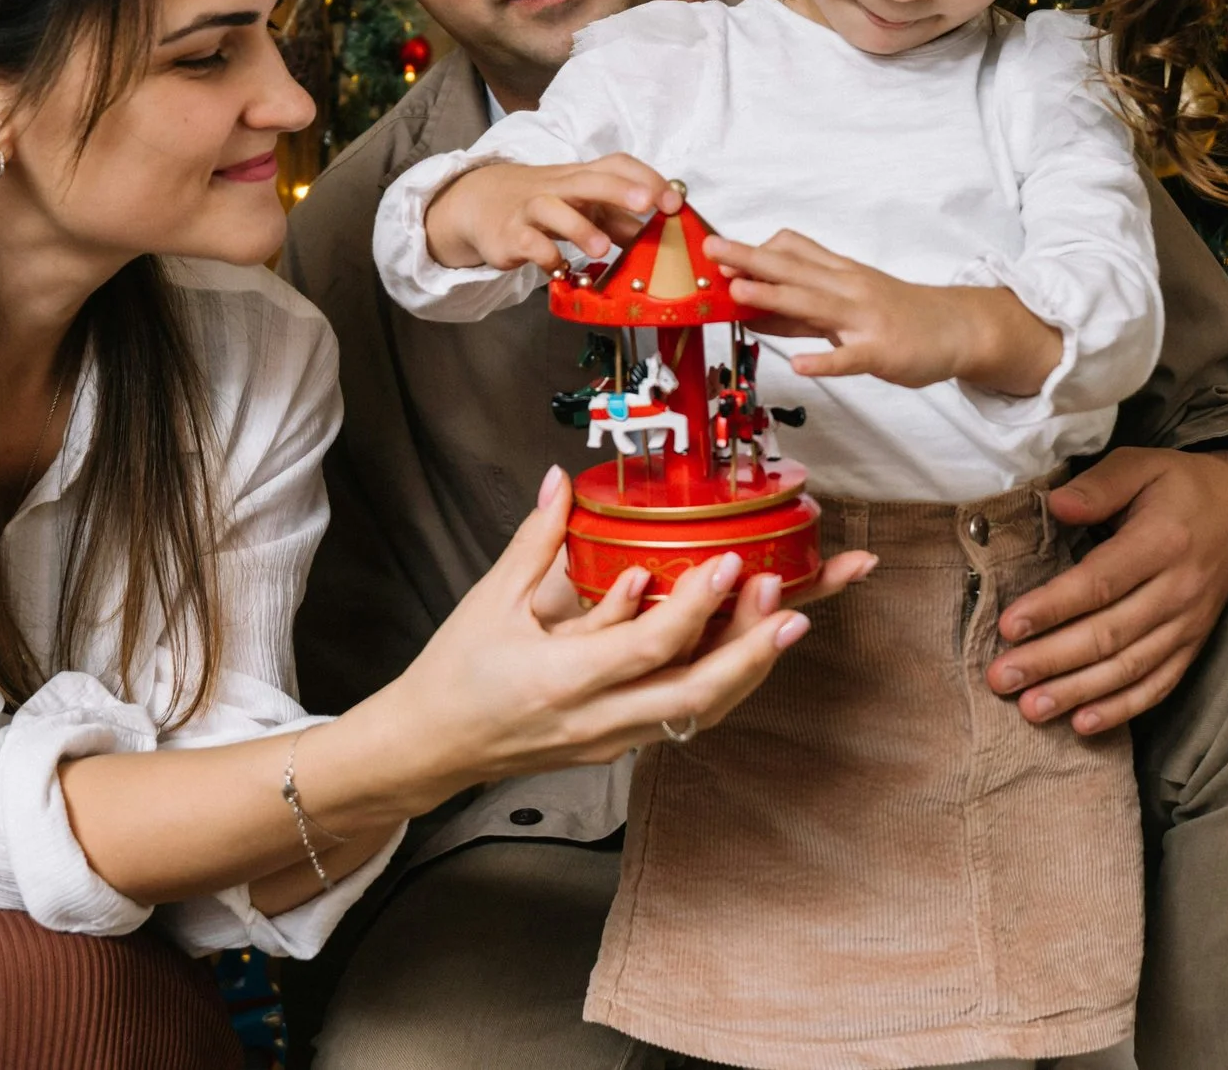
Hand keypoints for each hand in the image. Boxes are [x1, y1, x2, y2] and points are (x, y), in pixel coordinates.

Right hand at [356, 466, 869, 807]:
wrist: (432, 746)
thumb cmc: (457, 674)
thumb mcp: (490, 600)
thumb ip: (536, 540)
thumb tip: (560, 481)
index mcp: (562, 679)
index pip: (648, 647)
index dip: (696, 607)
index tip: (730, 564)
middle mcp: (596, 719)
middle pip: (695, 697)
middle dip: (751, 654)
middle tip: (794, 608)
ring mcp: (611, 739)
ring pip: (698, 714)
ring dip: (748, 671)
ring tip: (788, 624)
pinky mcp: (616, 744)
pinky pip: (680, 717)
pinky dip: (718, 685)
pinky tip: (745, 649)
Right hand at [425, 155, 678, 273]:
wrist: (481, 203)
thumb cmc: (546, 206)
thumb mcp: (585, 208)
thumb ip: (621, 223)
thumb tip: (666, 239)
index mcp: (582, 178)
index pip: (615, 165)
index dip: (646, 178)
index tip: (674, 201)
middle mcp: (557, 188)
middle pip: (587, 180)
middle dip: (619, 189)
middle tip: (648, 204)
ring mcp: (530, 210)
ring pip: (552, 208)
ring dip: (579, 227)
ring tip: (602, 249)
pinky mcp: (510, 236)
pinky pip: (527, 243)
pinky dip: (544, 256)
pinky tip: (559, 269)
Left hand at [705, 231, 1062, 395]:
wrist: (959, 327)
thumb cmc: (898, 313)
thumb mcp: (848, 301)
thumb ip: (800, 308)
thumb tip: (751, 308)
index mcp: (840, 274)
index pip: (793, 253)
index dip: (755, 250)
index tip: (718, 248)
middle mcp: (850, 289)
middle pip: (794, 270)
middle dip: (750, 259)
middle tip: (711, 250)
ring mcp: (866, 319)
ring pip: (815, 304)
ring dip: (775, 297)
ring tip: (738, 292)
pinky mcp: (882, 352)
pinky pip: (850, 356)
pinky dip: (824, 360)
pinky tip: (798, 366)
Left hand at [985, 446, 1227, 734]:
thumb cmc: (1177, 484)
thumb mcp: (1140, 464)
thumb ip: (1098, 485)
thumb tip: (1055, 505)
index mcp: (1162, 541)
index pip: (1100, 582)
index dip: (1053, 607)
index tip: (1009, 627)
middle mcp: (1179, 589)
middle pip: (1109, 634)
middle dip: (1051, 661)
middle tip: (1001, 679)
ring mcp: (1189, 623)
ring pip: (1130, 667)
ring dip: (1079, 692)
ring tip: (1032, 708)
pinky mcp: (1194, 644)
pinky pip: (1160, 684)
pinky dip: (1123, 708)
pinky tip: (1084, 724)